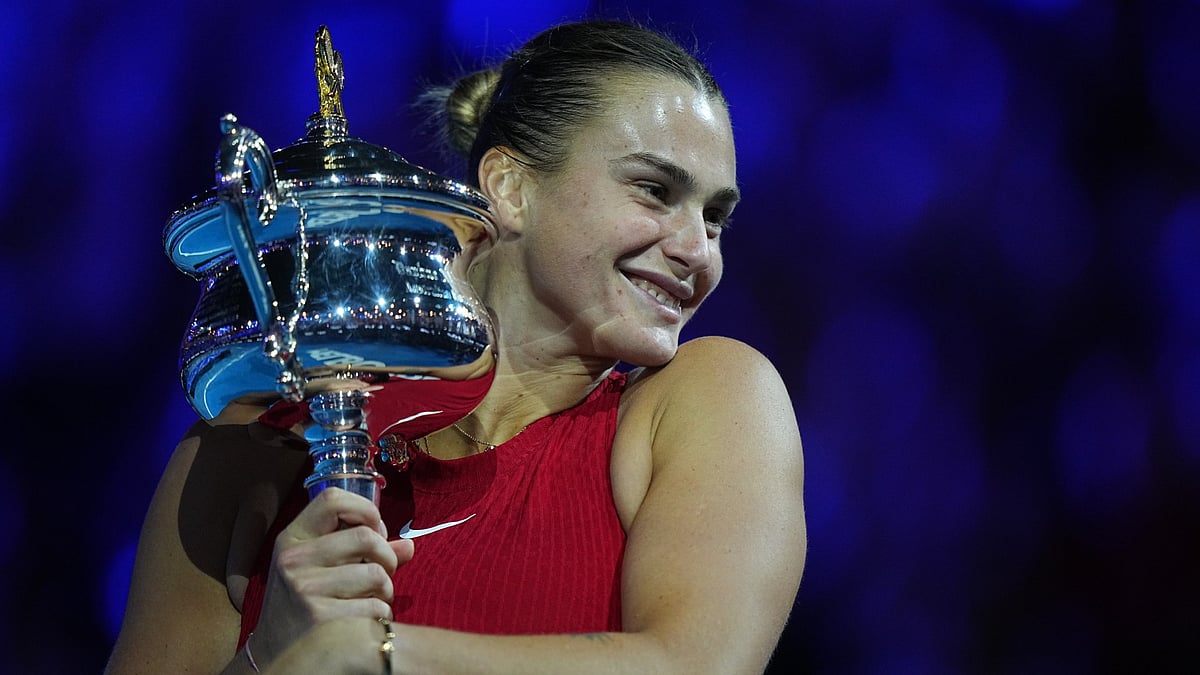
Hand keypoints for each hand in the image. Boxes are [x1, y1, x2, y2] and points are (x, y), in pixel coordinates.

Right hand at [251, 488, 413, 668]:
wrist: (275, 652)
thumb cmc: (305, 601)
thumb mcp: (320, 567)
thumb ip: (362, 550)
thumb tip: (409, 546)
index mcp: (292, 538)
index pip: (332, 498)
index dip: (365, 509)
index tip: (375, 530)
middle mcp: (294, 559)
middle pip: (366, 536)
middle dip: (387, 556)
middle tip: (384, 571)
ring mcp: (305, 588)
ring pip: (377, 574)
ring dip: (386, 589)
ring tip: (372, 598)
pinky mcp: (320, 618)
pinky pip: (375, 608)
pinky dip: (381, 615)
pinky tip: (365, 619)